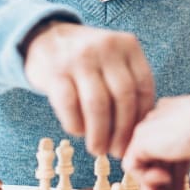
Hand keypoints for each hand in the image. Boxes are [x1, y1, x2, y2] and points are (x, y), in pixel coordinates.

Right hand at [23, 22, 154, 157]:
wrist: (45, 37)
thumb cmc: (87, 59)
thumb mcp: (113, 58)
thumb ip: (128, 83)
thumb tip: (139, 131)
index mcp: (127, 45)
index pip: (144, 87)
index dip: (141, 118)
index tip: (136, 140)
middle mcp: (106, 48)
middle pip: (123, 98)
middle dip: (122, 131)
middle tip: (117, 151)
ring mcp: (79, 58)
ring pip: (97, 105)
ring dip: (99, 134)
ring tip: (98, 149)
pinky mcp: (55, 72)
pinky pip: (70, 106)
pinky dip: (76, 125)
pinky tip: (78, 132)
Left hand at [121, 91, 189, 189]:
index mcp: (175, 121)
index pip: (168, 155)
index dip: (175, 180)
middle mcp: (159, 122)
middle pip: (154, 163)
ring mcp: (148, 129)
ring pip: (142, 166)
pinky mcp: (140, 138)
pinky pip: (132, 165)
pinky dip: (146, 180)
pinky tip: (164, 181)